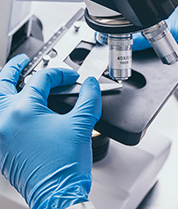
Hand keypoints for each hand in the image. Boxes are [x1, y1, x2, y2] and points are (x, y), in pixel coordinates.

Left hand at [0, 54, 101, 208]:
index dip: (60, 74)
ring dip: (6, 87)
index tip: (72, 78)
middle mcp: (6, 121)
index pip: (42, 80)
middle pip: (4, 83)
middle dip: (15, 68)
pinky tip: (17, 107)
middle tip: (23, 61)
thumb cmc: (64, 166)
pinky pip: (0, 119)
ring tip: (16, 79)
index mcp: (24, 111)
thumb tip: (90, 84)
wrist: (57, 195)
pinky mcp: (2, 147)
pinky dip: (6, 107)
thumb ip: (88, 97)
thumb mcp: (81, 124)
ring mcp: (1, 135)